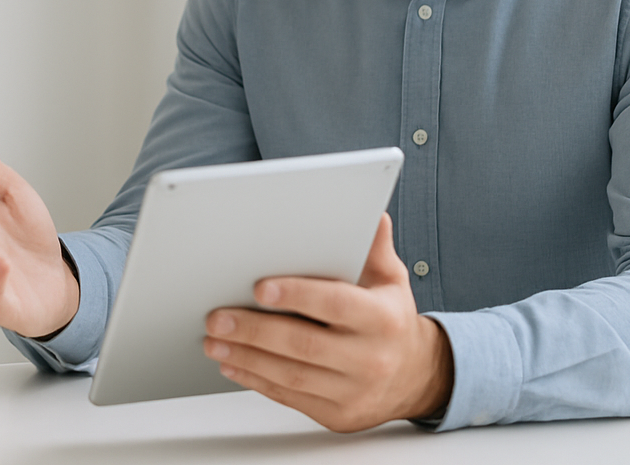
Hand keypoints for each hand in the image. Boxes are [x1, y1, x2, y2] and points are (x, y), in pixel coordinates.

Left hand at [201, 214, 453, 430]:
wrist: (415, 376)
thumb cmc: (391, 321)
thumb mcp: (390, 279)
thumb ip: (374, 246)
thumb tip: (371, 214)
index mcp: (382, 319)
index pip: (336, 304)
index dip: (297, 295)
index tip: (260, 288)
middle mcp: (370, 358)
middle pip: (304, 345)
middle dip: (254, 331)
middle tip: (218, 318)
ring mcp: (353, 391)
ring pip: (291, 376)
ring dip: (246, 357)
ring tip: (214, 341)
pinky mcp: (336, 414)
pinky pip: (289, 397)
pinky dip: (255, 380)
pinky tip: (232, 364)